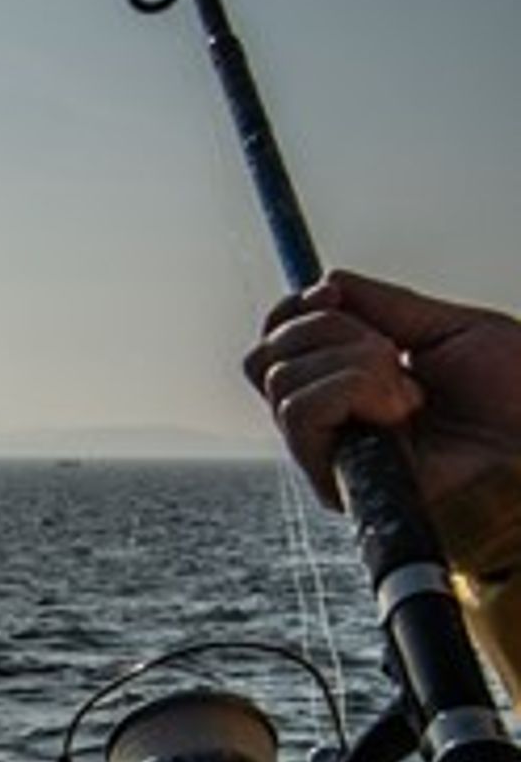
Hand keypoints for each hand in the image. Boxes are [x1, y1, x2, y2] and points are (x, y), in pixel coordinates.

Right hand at [243, 270, 520, 510]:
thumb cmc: (515, 401)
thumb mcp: (448, 328)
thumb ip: (383, 304)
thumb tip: (324, 281)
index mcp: (348, 387)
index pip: (275, 346)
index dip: (292, 310)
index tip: (332, 293)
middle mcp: (329, 422)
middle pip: (265, 357)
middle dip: (326, 329)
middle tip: (390, 347)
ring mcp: (327, 452)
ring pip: (281, 379)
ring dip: (353, 363)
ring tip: (410, 390)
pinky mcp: (331, 480)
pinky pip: (299, 411)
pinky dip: (351, 389)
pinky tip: (402, 409)